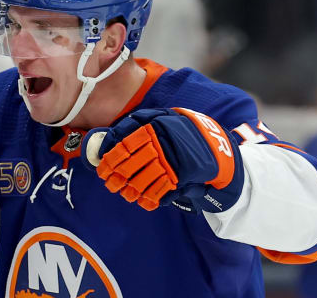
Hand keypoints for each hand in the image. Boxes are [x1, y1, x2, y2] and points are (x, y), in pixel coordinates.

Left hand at [82, 108, 243, 211]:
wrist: (214, 144)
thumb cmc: (180, 130)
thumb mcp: (161, 117)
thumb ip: (137, 122)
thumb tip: (110, 136)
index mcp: (153, 128)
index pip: (125, 146)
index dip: (111, 159)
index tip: (102, 169)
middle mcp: (161, 145)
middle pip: (130, 165)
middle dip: (117, 177)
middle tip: (110, 184)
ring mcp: (171, 162)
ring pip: (143, 180)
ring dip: (130, 190)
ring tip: (125, 194)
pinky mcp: (182, 176)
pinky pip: (161, 190)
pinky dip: (150, 198)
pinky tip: (143, 201)